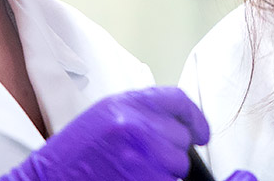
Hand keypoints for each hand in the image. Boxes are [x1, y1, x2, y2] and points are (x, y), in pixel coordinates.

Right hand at [0, 86, 253, 180]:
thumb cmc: (72, 155)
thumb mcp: (103, 118)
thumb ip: (139, 114)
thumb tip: (177, 124)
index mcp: (125, 104)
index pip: (178, 100)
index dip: (195, 118)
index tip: (201, 133)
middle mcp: (136, 126)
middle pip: (181, 139)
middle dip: (168, 152)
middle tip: (141, 161)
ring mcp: (141, 156)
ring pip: (177, 166)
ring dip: (161, 174)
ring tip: (128, 173)